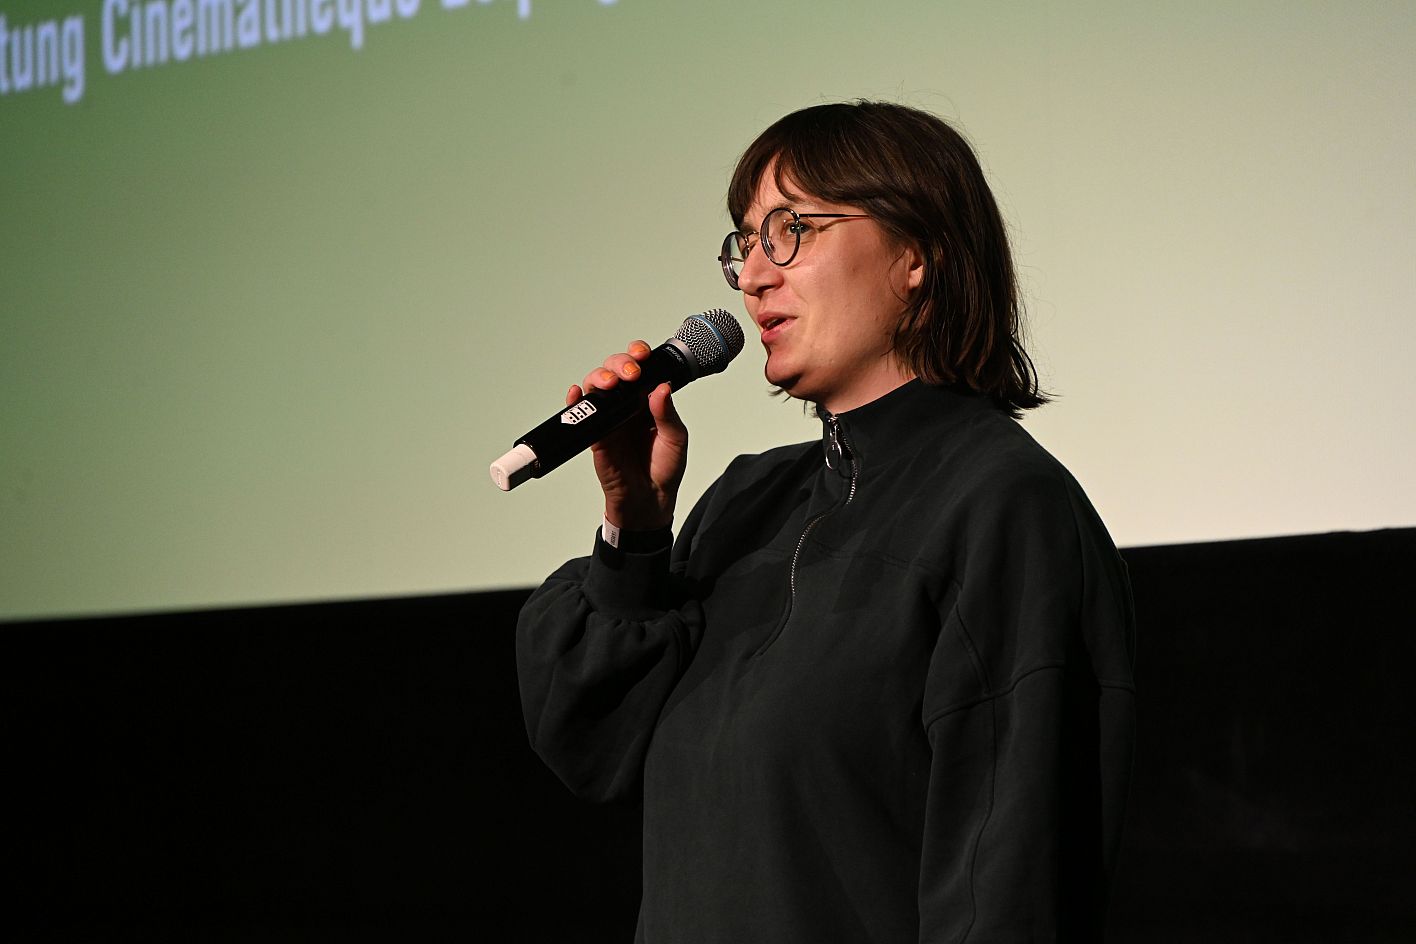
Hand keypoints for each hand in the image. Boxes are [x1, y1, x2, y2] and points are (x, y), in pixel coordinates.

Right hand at [569, 340, 687, 530]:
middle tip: (630, 373)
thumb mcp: (676, 440)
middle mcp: (627, 405)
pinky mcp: (595, 434)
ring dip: (599, 377)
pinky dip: (575, 400)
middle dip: (619, 363)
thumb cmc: (664, 470)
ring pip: (596, 386)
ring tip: (609, 383)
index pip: (641, 369)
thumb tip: (661, 388)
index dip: (638, 355)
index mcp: (649, 401)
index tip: (642, 355)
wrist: (648, 501)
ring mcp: (610, 418)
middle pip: (615, 370)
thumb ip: (667, 414)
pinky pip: (581, 414)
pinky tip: (577, 393)